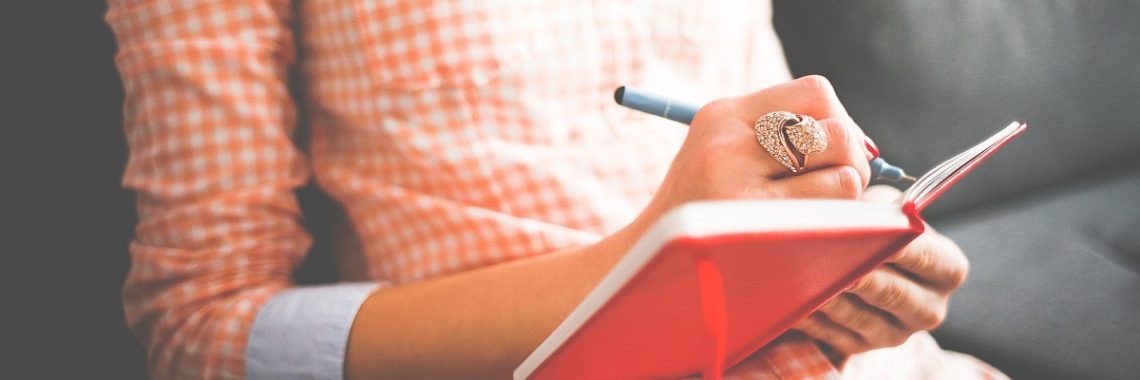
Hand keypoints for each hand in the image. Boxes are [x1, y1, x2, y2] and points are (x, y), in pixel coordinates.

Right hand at [641, 75, 873, 221]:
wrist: (646, 259)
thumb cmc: (699, 207)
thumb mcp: (722, 151)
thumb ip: (780, 136)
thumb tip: (864, 147)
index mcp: (722, 115)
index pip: (815, 92)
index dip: (839, 119)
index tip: (834, 149)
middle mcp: (727, 143)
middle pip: (836, 130)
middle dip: (853, 158)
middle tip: (842, 183)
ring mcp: (737, 188)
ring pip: (843, 174)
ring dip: (846, 197)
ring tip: (823, 211)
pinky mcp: (751, 230)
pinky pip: (831, 216)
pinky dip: (839, 225)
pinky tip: (813, 233)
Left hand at [793, 186, 969, 360]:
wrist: (867, 265)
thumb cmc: (879, 229)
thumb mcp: (887, 212)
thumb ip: (880, 211)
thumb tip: (860, 211)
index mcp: (947, 271)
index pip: (927, 258)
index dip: (901, 246)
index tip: (877, 233)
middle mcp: (929, 309)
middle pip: (895, 294)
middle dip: (864, 276)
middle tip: (836, 260)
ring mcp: (896, 334)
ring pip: (861, 318)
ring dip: (833, 299)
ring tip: (809, 280)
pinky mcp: (862, 348)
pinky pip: (834, 336)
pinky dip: (814, 319)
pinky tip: (795, 303)